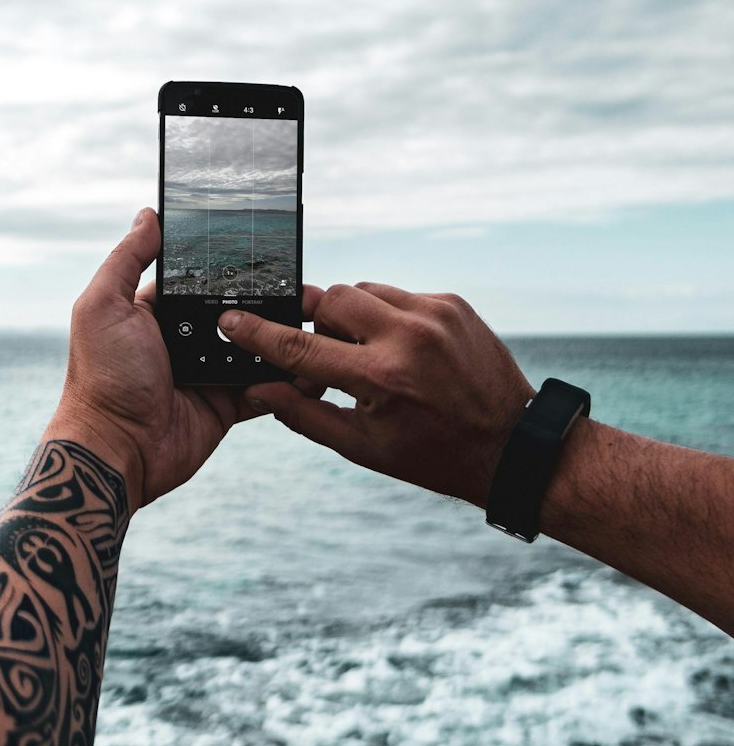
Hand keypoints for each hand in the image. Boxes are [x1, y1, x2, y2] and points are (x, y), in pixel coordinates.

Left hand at [47, 208, 323, 510]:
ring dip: (281, 340)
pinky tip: (308, 366)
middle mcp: (185, 340)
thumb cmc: (102, 377)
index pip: (201, 280)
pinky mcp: (228, 405)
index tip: (264, 249)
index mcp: (157, 312)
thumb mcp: (103, 307)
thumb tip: (149, 215)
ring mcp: (209, 373)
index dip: (229, 267)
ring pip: (256, 348)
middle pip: (236, 312)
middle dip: (266, 302)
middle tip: (302, 288)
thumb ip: (126, 259)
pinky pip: (264, 388)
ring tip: (316, 323)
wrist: (117, 449)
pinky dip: (284, 381)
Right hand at [217, 283, 534, 506]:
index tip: (232, 319)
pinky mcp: (452, 303)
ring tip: (368, 357)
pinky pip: (397, 294)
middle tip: (327, 358)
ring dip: (351, 318)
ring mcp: (434, 314)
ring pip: (362, 291)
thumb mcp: (364, 448)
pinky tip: (401, 351)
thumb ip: (305, 414)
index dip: (259, 333)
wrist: (512, 446)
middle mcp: (408, 337)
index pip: (302, 347)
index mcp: (382, 379)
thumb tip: (260, 388)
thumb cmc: (434, 454)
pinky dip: (386, 317)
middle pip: (328, 300)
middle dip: (317, 324)